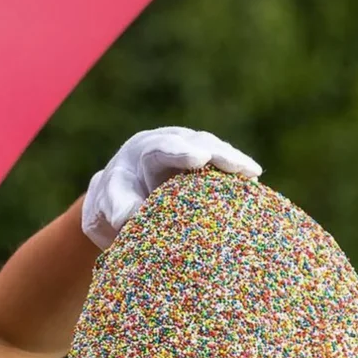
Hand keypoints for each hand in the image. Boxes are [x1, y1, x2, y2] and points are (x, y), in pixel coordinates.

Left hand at [81, 126, 262, 248]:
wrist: (118, 208)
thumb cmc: (110, 211)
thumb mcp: (104, 213)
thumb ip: (115, 209)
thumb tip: (129, 215)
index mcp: (139, 153)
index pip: (159, 149)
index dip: (180, 152)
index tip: (199, 158)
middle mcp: (163, 146)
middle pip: (192, 142)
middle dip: (215, 153)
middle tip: (236, 165)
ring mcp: (186, 152)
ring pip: (210, 149)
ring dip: (230, 160)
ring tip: (251, 172)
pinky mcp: (203, 166)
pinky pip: (221, 164)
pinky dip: (236, 170)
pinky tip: (253, 179)